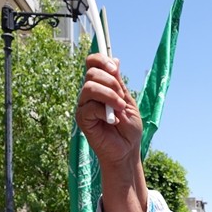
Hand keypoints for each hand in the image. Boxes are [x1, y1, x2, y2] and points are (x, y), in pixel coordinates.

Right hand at [75, 54, 142, 169]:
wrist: (127, 150)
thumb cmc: (128, 128)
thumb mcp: (127, 101)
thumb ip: (119, 83)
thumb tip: (115, 60)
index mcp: (101, 86)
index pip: (92, 63)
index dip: (101, 60)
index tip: (114, 68)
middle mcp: (89, 94)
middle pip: (91, 73)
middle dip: (110, 83)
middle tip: (122, 98)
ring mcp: (84, 106)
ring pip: (90, 88)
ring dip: (109, 96)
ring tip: (119, 109)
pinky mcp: (82, 119)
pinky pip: (90, 107)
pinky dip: (105, 111)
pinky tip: (113, 120)